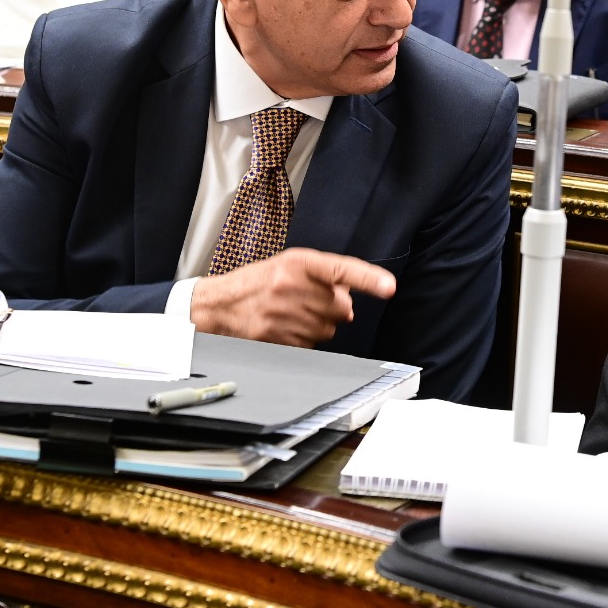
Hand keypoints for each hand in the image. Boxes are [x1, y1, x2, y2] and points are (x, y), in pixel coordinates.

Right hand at [190, 247, 396, 346]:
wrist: (218, 304)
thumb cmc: (259, 282)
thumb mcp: (289, 266)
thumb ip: (323, 277)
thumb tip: (350, 300)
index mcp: (298, 263)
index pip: (341, 270)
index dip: (368, 279)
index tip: (389, 287)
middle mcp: (291, 286)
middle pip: (341, 308)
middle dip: (333, 309)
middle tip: (309, 301)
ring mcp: (282, 313)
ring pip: (328, 329)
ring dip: (318, 325)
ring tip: (293, 313)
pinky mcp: (275, 336)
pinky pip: (310, 344)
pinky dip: (304, 339)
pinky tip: (285, 327)